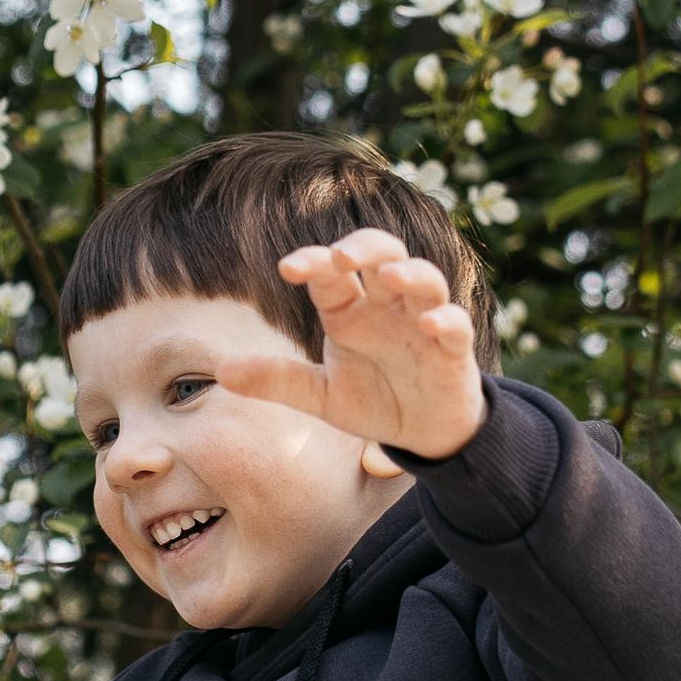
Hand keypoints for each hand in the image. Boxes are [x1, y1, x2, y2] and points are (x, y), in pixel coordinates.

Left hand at [213, 227, 488, 464]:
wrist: (423, 434)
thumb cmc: (374, 400)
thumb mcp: (321, 396)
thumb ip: (278, 380)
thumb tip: (223, 373)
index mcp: (350, 309)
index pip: (330, 272)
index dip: (313, 261)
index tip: (288, 268)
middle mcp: (386, 305)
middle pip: (382, 253)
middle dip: (364, 246)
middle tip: (340, 256)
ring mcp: (422, 322)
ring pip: (424, 277)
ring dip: (410, 271)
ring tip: (391, 277)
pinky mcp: (454, 349)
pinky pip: (457, 324)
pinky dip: (447, 319)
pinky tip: (431, 324)